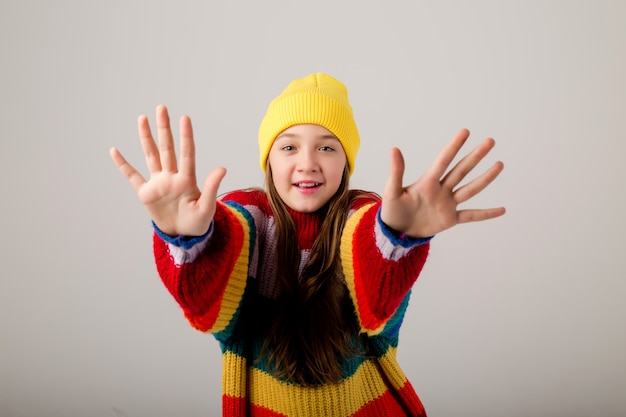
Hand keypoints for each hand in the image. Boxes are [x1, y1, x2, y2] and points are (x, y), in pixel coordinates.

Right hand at [109, 105, 226, 235]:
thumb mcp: (206, 207)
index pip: (187, 153)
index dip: (186, 136)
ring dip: (146, 137)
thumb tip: (223, 168)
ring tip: (142, 118)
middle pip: (167, 148)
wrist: (183, 234)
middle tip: (162, 107)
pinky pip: (132, 176)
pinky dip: (123, 164)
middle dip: (164, 128)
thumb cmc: (198, 221)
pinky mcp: (146, 193)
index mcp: (187, 179)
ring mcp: (158, 183)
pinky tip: (114, 151)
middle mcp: (172, 176)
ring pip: (151, 155)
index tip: (184, 118)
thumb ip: (211, 187)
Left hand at [381, 128, 504, 237]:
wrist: (396, 232)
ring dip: (485, 178)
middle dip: (476, 156)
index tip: (465, 132)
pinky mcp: (450, 219)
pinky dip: (486, 214)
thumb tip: (394, 149)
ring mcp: (448, 204)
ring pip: (470, 189)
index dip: (454, 146)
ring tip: (499, 164)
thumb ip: (396, 172)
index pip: (443, 160)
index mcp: (427, 182)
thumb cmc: (392, 210)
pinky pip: (472, 215)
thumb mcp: (392, 192)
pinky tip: (501, 209)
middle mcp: (441, 190)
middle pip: (461, 170)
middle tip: (490, 141)